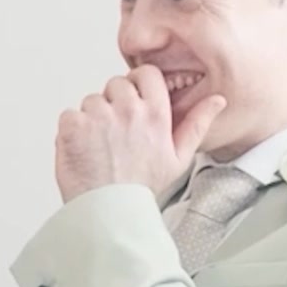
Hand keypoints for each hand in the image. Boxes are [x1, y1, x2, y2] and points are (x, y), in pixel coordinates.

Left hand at [55, 66, 225, 201]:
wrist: (110, 212)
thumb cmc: (141, 188)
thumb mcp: (179, 158)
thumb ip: (197, 124)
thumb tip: (217, 100)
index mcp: (154, 113)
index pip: (146, 74)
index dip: (138, 84)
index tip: (134, 99)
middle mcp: (127, 109)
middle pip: (115, 85)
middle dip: (114, 103)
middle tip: (115, 132)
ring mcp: (98, 116)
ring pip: (92, 100)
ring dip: (92, 117)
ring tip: (100, 146)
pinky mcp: (74, 126)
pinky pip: (69, 114)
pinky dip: (72, 130)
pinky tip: (83, 149)